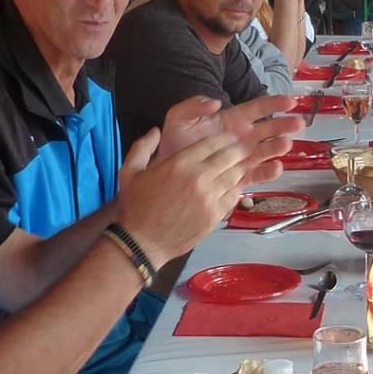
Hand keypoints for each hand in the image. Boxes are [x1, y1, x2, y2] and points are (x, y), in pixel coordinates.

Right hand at [117, 130, 264, 263]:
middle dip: (238, 150)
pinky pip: (233, 196)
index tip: (229, 138)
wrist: (142, 242)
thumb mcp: (129, 172)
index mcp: (179, 163)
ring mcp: (209, 197)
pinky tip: (234, 186)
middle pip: (229, 156)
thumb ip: (142, 147)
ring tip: (241, 166)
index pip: (212, 143)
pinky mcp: (215, 215)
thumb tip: (155, 131)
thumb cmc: (135, 206)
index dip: (224, 138)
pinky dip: (236, 189)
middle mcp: (198, 177)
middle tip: (242, 149)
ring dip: (239, 169)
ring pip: (235, 176)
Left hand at [155, 94, 303, 178]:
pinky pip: (258, 174)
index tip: (291, 101)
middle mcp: (242, 138)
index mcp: (232, 120)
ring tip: (287, 145)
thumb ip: (193, 105)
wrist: (166, 172)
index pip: (257, 108)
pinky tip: (275, 167)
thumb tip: (216, 103)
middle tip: (299, 123)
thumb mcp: (179, 118)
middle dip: (284, 125)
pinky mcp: (240, 177)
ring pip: (266, 151)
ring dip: (278, 148)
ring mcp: (243, 158)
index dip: (274, 103)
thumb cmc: (174, 142)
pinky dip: (268, 172)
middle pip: (268, 129)